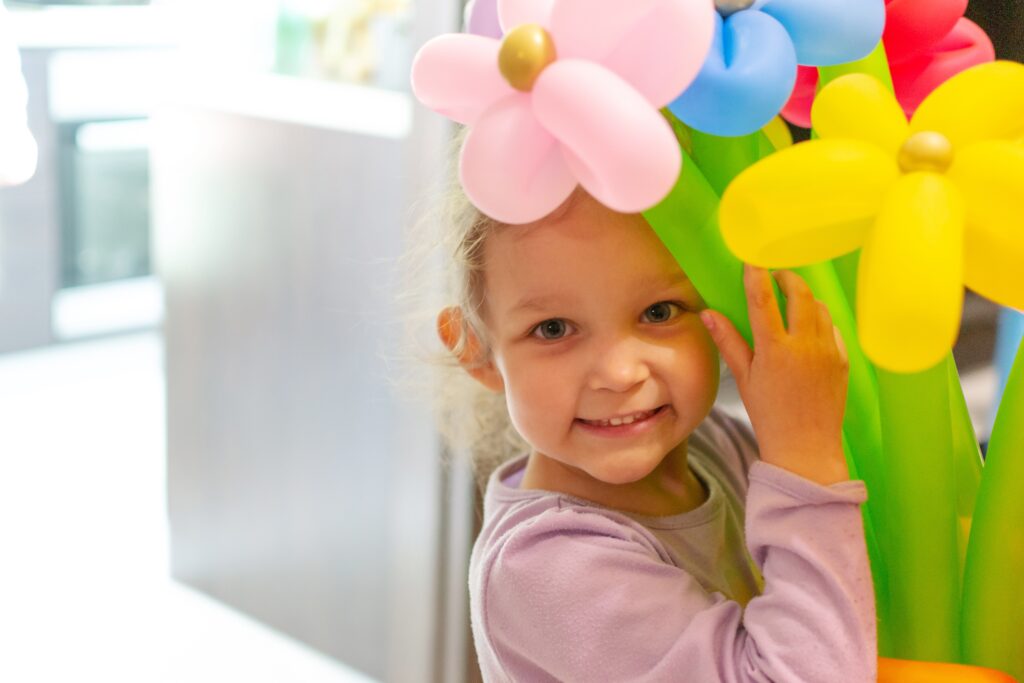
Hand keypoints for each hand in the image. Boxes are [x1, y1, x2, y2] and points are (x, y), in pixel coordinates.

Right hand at [700, 265, 849, 485]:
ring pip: (820, 308)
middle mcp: (805, 345)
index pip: (763, 300)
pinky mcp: (842, 360)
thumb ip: (728, 342)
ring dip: (805, 298)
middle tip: (776, 276)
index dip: (756, 276)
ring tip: (791, 301)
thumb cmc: (769, 415)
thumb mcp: (744, 378)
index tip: (752, 261)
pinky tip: (808, 329)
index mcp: (775, 349)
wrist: (806, 447)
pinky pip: (833, 328)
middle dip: (788, 278)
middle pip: (800, 294)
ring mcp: (827, 351)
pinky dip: (820, 320)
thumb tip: (708, 315)